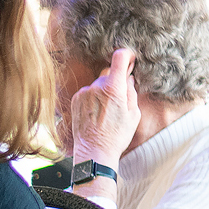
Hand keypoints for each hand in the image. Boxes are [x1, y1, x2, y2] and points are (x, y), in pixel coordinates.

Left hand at [67, 48, 139, 166]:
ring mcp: (84, 93)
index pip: (119, 58)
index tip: (130, 59)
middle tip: (120, 97)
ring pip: (98, 84)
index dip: (126, 56)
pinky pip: (88, 92)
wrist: (94, 152)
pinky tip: (96, 114)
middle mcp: (96, 86)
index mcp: (114, 88)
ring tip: (106, 112)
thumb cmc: (117, 136)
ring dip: (103, 92)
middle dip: (116, 81)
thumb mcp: (133, 114)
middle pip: (109, 73)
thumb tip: (128, 77)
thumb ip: (131, 91)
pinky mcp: (75, 99)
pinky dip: (93, 98)